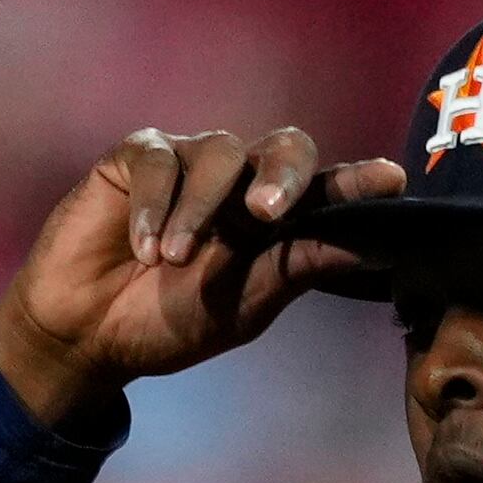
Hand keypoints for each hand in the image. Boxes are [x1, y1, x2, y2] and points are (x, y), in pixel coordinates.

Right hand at [0, 124, 406, 429]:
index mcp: (277, 221)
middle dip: (283, 176)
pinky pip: (159, 161)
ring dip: (199, 212)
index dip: (358, 184)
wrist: (90, 334)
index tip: (392, 181)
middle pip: (284, 148)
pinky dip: (153, 208)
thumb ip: (303, 266)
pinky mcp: (138, 156)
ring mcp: (190, 163)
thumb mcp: (247, 303)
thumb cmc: (170, 319)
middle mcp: (241, 182)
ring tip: (173, 260)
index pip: (327, 192)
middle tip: (267, 213)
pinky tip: (141, 249)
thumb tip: (375, 247)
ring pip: (220, 155)